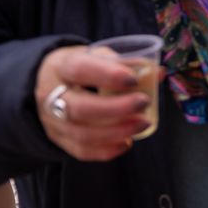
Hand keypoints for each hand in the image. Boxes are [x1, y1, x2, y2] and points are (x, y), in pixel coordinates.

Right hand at [35, 46, 154, 161]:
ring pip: (81, 134)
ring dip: (116, 132)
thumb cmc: (81, 67)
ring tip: (143, 123)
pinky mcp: (58, 139)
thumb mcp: (96, 56)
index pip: (80, 70)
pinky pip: (80, 151)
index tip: (134, 79)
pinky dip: (106, 150)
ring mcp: (51, 121)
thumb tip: (158, 73)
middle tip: (144, 103)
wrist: (48, 83)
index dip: (108, 76)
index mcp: (61, 66)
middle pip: (79, 108)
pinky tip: (127, 142)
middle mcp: (50, 96)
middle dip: (116, 109)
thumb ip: (126, 62)